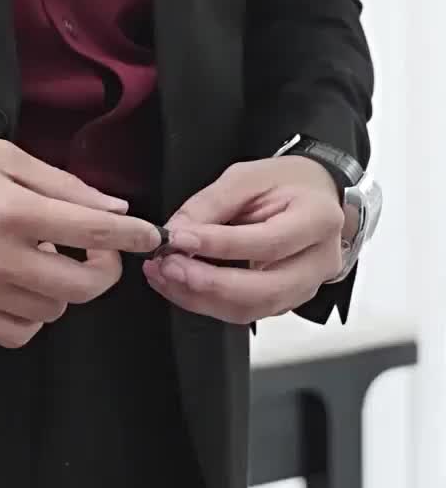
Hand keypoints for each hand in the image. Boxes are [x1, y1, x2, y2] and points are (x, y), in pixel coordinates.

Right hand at [0, 132, 161, 349]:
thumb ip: (59, 184)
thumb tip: (111, 209)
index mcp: (11, 210)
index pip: (93, 233)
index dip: (133, 236)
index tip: (151, 235)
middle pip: (82, 287)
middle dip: (102, 269)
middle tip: (94, 249)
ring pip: (53, 312)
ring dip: (62, 289)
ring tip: (43, 259)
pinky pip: (17, 334)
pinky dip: (31, 315)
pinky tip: (20, 286)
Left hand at [143, 156, 344, 324]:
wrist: (315, 194)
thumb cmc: (286, 182)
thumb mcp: (248, 176)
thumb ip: (212, 203)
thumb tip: (177, 230)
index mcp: (317, 219)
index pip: (267, 243)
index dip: (219, 244)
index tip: (179, 238)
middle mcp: (319, 261)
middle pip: (265, 290)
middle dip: (209, 283)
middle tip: (169, 266)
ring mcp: (307, 287)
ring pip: (253, 309)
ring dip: (202, 298)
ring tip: (167, 276)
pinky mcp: (288, 300)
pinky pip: (248, 311)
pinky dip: (210, 302)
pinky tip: (184, 285)